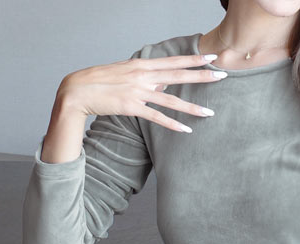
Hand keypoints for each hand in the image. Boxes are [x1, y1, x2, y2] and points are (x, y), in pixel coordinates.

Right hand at [56, 53, 226, 132]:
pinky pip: (157, 117)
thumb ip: (146, 78)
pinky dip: (173, 124)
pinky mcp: (132, 107)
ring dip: (192, 106)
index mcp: (141, 65)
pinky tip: (187, 130)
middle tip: (222, 75)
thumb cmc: (100, 83)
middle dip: (201, 75)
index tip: (211, 57)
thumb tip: (164, 83)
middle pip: (178, 74)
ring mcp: (137, 91)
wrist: (77, 90)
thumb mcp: (125, 74)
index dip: (193, 59)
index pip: (173, 61)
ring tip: (210, 112)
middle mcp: (142, 75)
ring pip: (171, 99)